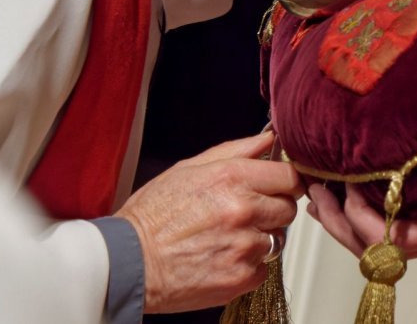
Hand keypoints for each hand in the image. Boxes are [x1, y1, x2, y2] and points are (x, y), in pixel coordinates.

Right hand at [115, 131, 302, 313]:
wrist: (126, 263)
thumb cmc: (152, 215)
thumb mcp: (189, 168)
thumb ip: (237, 150)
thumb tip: (269, 138)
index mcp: (233, 178)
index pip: (290, 177)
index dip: (287, 183)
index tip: (280, 189)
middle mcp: (243, 210)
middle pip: (288, 209)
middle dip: (273, 211)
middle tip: (247, 216)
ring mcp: (243, 246)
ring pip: (276, 240)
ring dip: (259, 240)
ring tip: (227, 239)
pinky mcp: (239, 278)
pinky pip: (263, 269)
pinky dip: (247, 267)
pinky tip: (222, 259)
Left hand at [308, 149, 416, 262]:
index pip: (383, 235)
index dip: (357, 212)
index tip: (344, 180)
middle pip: (367, 248)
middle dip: (335, 221)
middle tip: (311, 189)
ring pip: (372, 245)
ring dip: (343, 222)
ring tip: (320, 194)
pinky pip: (386, 234)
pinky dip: (362, 220)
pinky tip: (355, 197)